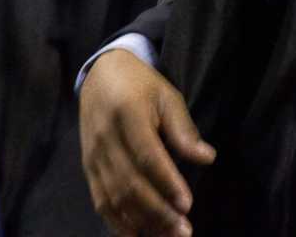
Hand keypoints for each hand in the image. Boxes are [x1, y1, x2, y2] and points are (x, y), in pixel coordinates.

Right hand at [79, 49, 214, 236]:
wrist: (100, 76)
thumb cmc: (142, 85)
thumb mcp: (167, 96)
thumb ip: (183, 129)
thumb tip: (207, 157)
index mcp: (127, 116)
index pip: (147, 157)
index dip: (167, 183)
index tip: (187, 204)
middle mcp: (106, 141)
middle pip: (130, 184)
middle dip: (157, 212)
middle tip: (183, 230)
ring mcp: (93, 157)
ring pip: (114, 198)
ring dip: (141, 222)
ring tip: (167, 236)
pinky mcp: (88, 169)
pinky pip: (100, 201)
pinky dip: (117, 222)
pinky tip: (136, 236)